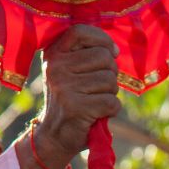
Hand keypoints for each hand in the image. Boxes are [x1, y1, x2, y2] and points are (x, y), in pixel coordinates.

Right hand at [36, 24, 121, 168]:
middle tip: (98, 88)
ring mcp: (64, 87)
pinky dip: (112, 110)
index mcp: (54, 54)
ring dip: (110, 93)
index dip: (102, 39)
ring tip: (95, 102)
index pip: (80, 31)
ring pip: (109, 80)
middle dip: (110, 73)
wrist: (54, 137)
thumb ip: (86, 55)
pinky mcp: (76, 107)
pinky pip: (111, 102)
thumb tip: (115, 51)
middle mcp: (56, 67)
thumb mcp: (69, 72)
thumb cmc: (70, 101)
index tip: (111, 53)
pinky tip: (98, 115)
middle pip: (103, 57)